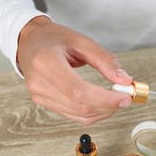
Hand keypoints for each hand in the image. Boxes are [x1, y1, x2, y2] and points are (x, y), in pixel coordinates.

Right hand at [17, 16, 132, 124]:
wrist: (29, 42)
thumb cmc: (52, 38)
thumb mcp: (82, 41)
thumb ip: (105, 60)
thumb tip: (124, 80)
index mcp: (46, 63)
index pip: (79, 92)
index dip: (105, 100)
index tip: (124, 97)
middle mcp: (40, 83)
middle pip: (81, 106)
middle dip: (109, 106)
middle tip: (125, 97)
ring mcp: (40, 96)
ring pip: (80, 115)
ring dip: (104, 111)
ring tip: (116, 98)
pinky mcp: (44, 103)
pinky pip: (74, 116)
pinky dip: (93, 113)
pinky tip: (103, 103)